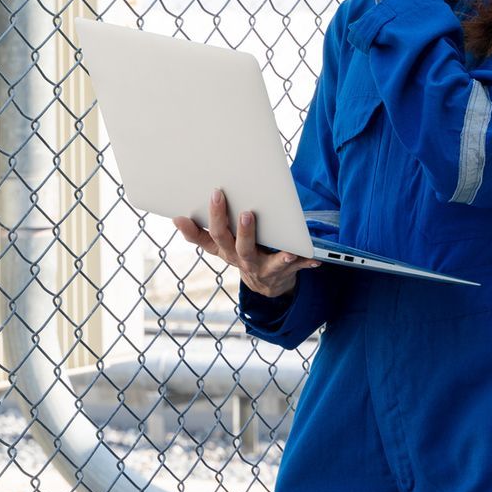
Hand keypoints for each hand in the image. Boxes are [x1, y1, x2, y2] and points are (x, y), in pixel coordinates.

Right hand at [172, 187, 319, 298]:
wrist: (267, 284)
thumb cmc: (242, 253)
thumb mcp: (221, 246)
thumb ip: (201, 233)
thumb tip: (176, 218)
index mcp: (226, 250)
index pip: (210, 238)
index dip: (200, 226)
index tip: (196, 206)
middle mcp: (242, 261)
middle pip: (238, 247)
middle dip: (242, 231)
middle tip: (246, 213)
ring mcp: (263, 269)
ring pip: (268, 261)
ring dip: (280, 255)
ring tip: (285, 247)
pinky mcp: (283, 272)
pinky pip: (296, 267)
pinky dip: (306, 262)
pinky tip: (315, 258)